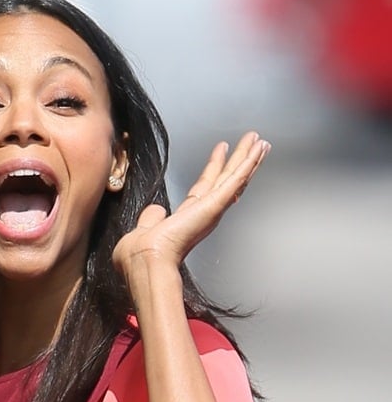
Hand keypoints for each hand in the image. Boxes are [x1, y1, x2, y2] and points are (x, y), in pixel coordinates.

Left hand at [112, 131, 270, 283]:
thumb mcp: (144, 230)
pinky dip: (249, 164)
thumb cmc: (141, 255)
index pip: (204, 189)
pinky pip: (236, 180)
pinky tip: (258, 150)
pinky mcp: (215, 204)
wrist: (146, 260)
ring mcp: (211, 209)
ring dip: (248, 158)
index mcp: (185, 219)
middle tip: (251, 144)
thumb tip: (156, 211)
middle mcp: (202, 214)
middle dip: (238, 162)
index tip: (221, 154)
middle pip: (225, 181)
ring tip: (260, 142)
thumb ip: (152, 218)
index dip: (213, 170)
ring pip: (235, 178)